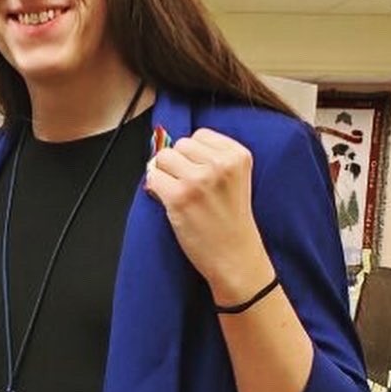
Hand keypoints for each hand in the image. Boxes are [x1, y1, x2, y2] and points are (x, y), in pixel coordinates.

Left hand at [144, 128, 272, 302]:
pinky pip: (152, 178)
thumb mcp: (234, 180)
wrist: (235, 256)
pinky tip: (170, 202)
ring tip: (180, 194)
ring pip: (163, 157)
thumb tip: (167, 146)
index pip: (200, 135)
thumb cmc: (231, 221)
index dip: (193, 155)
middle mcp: (220, 164)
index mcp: (238, 155)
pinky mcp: (179, 197)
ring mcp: (198, 179)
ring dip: (165, 174)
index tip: (199, 173)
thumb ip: (209, 159)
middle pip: (180, 144)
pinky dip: (155, 189)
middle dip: (178, 163)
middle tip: (189, 187)